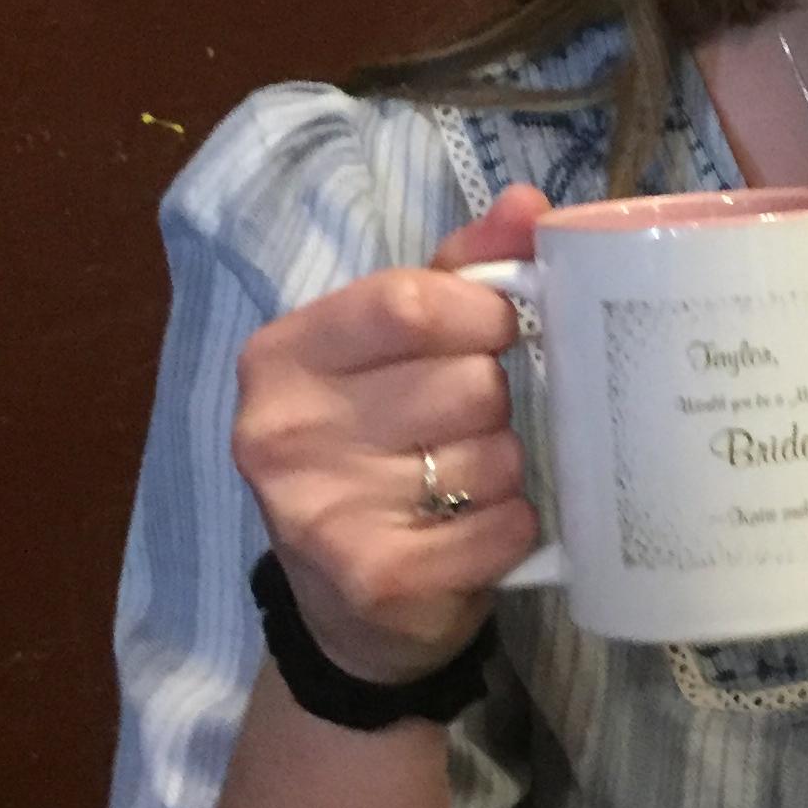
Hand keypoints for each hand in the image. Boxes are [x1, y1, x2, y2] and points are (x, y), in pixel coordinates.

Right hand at [232, 187, 548, 686]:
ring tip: (463, 480)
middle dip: (493, 400)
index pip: (412, 301)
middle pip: (466, 381)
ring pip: (493, 454)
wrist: (351, 604)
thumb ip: (464, 266)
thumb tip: (527, 203)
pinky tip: (480, 530)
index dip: (485, 314)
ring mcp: (316, 511)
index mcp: (283, 354)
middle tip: (464, 424)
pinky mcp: (369, 580)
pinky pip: (501, 527)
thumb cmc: (384, 440)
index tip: (500, 332)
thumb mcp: (407, 343)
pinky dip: (514, 527)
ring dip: (504, 466)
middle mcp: (280, 430)